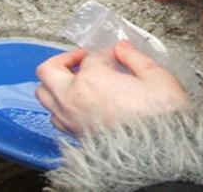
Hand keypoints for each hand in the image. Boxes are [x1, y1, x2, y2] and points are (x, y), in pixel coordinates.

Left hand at [35, 41, 188, 135]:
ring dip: (55, 82)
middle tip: (81, 58)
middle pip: (49, 69)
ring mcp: (70, 117)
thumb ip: (135, 57)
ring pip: (44, 93)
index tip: (117, 56)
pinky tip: (77, 103)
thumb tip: (122, 48)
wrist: (157, 154)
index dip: (106, 53)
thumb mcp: (156, 77)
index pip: (91, 56)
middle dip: (64, 59)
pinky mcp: (73, 134)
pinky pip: (53, 115)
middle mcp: (74, 97)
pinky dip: (59, 105)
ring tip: (75, 79)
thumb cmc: (159, 118)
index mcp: (93, 78)